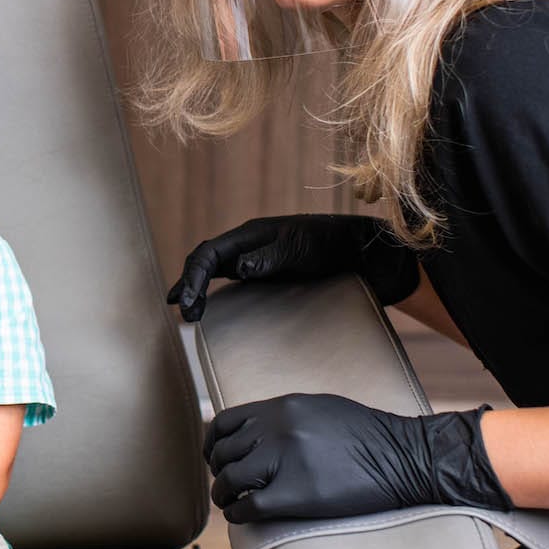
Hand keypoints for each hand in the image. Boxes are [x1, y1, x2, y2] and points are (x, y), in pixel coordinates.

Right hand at [170, 214, 419, 323]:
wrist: (364, 255)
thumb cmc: (335, 246)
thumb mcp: (302, 249)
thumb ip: (270, 258)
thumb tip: (238, 269)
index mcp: (251, 234)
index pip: (209, 253)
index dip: (192, 277)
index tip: (186, 303)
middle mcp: (248, 246)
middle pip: (206, 262)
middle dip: (190, 285)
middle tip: (184, 314)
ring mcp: (257, 260)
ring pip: (215, 272)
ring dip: (199, 290)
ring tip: (190, 314)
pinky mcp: (268, 275)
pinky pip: (233, 283)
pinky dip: (217, 295)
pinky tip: (213, 309)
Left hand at [203, 392, 510, 523]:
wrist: (404, 457)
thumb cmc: (367, 436)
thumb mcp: (318, 409)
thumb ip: (282, 417)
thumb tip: (254, 432)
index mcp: (281, 408)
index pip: (224, 423)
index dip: (213, 445)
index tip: (217, 459)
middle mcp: (277, 430)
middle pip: (223, 454)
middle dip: (218, 472)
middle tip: (225, 486)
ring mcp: (285, 461)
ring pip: (230, 479)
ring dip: (224, 495)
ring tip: (230, 504)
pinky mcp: (297, 494)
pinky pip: (249, 506)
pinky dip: (238, 514)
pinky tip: (244, 517)